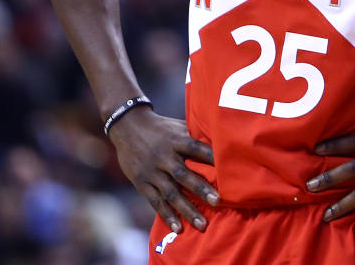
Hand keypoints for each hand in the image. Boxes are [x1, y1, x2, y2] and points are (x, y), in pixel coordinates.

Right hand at [108, 107, 218, 232]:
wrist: (128, 126)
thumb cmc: (162, 127)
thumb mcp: (178, 126)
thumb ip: (196, 136)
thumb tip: (221, 142)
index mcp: (176, 140)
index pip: (196, 148)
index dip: (210, 157)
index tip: (227, 168)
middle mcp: (164, 157)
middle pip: (183, 174)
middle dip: (200, 189)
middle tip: (217, 202)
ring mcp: (152, 171)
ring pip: (170, 193)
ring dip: (186, 209)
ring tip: (202, 224)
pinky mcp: (141, 182)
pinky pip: (155, 201)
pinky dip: (167, 215)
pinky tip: (178, 228)